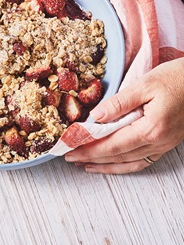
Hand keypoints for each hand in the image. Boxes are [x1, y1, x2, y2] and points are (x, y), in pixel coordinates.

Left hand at [65, 58, 183, 173]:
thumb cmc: (176, 78)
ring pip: (131, 163)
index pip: (112, 144)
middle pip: (119, 156)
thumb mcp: (145, 84)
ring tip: (87, 165)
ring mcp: (164, 144)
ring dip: (107, 166)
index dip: (89, 149)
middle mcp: (158, 141)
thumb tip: (95, 117)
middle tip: (70, 158)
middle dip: (92, 158)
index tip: (70, 150)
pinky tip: (114, 163)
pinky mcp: (167, 142)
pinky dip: (125, 165)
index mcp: (150, 128)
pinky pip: (143, 160)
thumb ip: (119, 103)